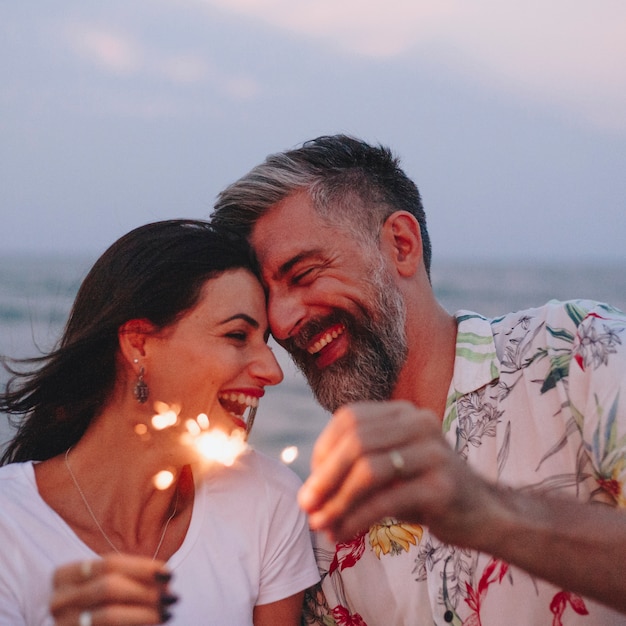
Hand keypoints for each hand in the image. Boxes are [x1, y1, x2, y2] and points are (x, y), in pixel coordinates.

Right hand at [50, 554, 177, 625]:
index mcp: (64, 576)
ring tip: (167, 612)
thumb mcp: (106, 584)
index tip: (169, 573)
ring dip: (144, 613)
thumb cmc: (95, 603)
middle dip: (145, 591)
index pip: (109, 563)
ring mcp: (62, 624)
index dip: (142, 567)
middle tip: (172, 596)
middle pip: (109, 588)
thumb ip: (131, 577)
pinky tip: (153, 623)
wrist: (75, 625)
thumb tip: (165, 578)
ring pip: (109, 616)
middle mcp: (58, 600)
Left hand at [298, 400, 491, 544]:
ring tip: (320, 525)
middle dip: (325, 477)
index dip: (323, 450)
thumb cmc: (425, 491)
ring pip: (369, 470)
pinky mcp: (442, 485)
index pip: (349, 418)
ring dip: (337, 500)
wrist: (482, 514)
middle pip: (356, 442)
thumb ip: (354, 470)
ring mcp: (433, 452)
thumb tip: (308, 495)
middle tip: (306, 506)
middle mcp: (419, 423)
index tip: (312, 482)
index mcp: (403, 412)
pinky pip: (387, 500)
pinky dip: (357, 519)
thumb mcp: (388, 471)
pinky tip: (343, 534)